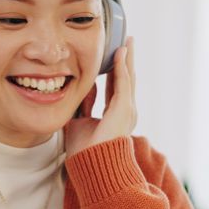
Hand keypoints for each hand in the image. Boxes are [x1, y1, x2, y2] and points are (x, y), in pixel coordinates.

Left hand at [64, 36, 136, 156]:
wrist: (92, 166)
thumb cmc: (85, 150)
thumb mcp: (80, 121)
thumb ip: (83, 104)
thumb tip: (82, 88)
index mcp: (115, 114)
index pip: (116, 86)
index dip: (115, 70)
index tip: (113, 55)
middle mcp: (125, 110)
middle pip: (126, 79)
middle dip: (125, 60)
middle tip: (126, 41)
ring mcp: (127, 109)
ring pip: (128, 77)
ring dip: (127, 58)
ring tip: (127, 41)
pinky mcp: (124, 109)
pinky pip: (123, 82)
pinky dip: (122, 66)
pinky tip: (121, 52)